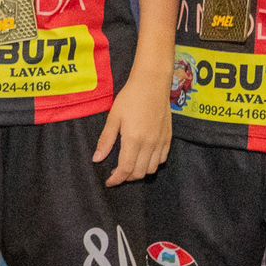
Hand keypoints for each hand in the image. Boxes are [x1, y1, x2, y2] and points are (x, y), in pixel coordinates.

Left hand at [94, 70, 171, 186]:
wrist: (152, 83)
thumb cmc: (130, 98)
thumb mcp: (113, 118)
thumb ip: (106, 140)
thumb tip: (97, 159)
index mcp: (134, 139)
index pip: (126, 169)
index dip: (116, 179)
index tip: (109, 182)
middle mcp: (150, 143)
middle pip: (139, 173)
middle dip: (126, 178)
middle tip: (116, 174)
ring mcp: (161, 141)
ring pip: (152, 168)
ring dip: (139, 172)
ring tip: (128, 167)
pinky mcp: (168, 137)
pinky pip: (162, 159)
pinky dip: (152, 164)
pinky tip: (143, 158)